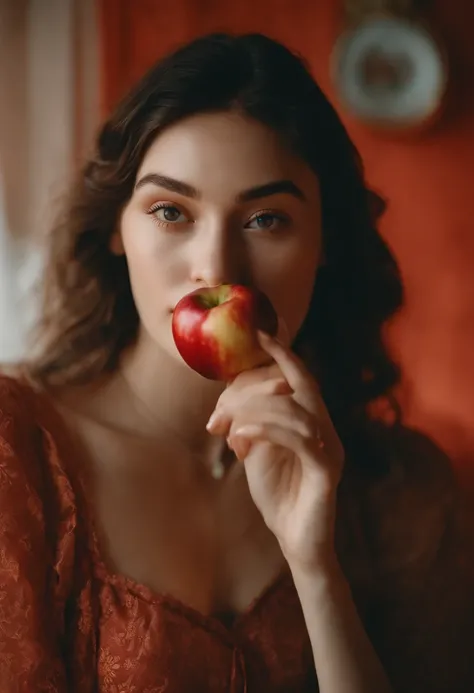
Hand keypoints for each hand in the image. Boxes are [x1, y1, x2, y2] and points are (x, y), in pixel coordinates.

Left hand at [206, 331, 344, 571]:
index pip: (300, 378)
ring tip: (226, 425)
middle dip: (265, 375)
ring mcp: (331, 448)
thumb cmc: (277, 494)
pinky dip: (268, 430)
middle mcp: (326, 428)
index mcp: (313, 420)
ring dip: (255, 410)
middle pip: (300, 384)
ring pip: (296, 409)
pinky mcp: (327, 471)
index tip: (258, 332)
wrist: (296, 542)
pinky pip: (300, 438)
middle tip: (225, 392)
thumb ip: (250, 424)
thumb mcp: (257, 452)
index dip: (282, 353)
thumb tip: (230, 403)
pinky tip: (241, 435)